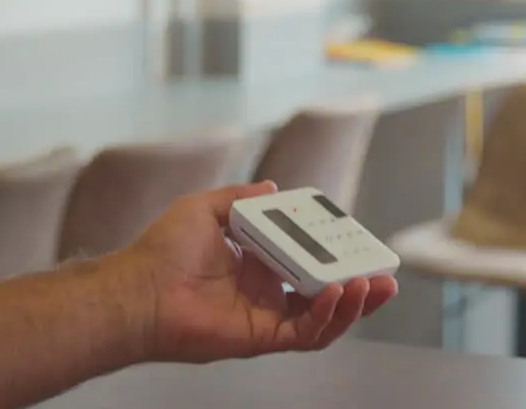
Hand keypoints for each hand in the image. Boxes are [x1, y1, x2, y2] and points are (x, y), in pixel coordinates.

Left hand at [112, 181, 398, 363]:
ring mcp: (266, 316)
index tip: (359, 239)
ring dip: (353, 304)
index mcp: (257, 262)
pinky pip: (305, 332)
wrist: (140, 289)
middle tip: (385, 274)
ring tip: (374, 285)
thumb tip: (273, 187)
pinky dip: (327, 316)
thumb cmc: (162, 250)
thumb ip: (240, 197)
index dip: (336, 252)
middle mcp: (266, 291)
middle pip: (325, 292)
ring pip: (323, 317)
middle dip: (360, 285)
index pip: (308, 258)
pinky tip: (339, 294)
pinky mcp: (261, 337)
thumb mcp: (204, 208)